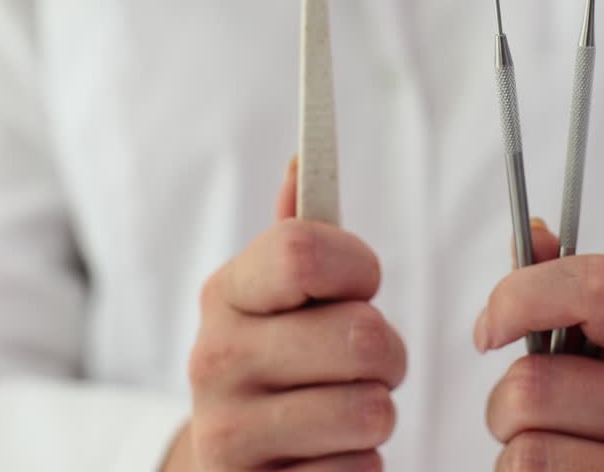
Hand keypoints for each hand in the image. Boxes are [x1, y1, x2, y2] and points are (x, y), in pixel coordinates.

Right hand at [170, 159, 406, 470]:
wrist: (227, 461)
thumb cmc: (275, 360)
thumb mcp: (273, 295)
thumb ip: (297, 233)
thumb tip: (301, 161)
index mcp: (225, 295)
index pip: (301, 250)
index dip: (357, 265)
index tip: (363, 283)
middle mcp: (215, 361)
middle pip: (362, 335)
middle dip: (388, 351)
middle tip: (366, 361)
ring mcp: (230, 434)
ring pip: (372, 408)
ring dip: (377, 411)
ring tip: (343, 408)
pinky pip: (361, 470)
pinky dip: (359, 465)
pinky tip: (325, 454)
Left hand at [477, 219, 603, 470]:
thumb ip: (565, 293)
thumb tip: (533, 230)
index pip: (597, 285)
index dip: (520, 297)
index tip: (487, 330)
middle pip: (534, 385)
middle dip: (503, 405)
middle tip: (525, 419)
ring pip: (527, 450)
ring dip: (513, 454)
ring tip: (548, 455)